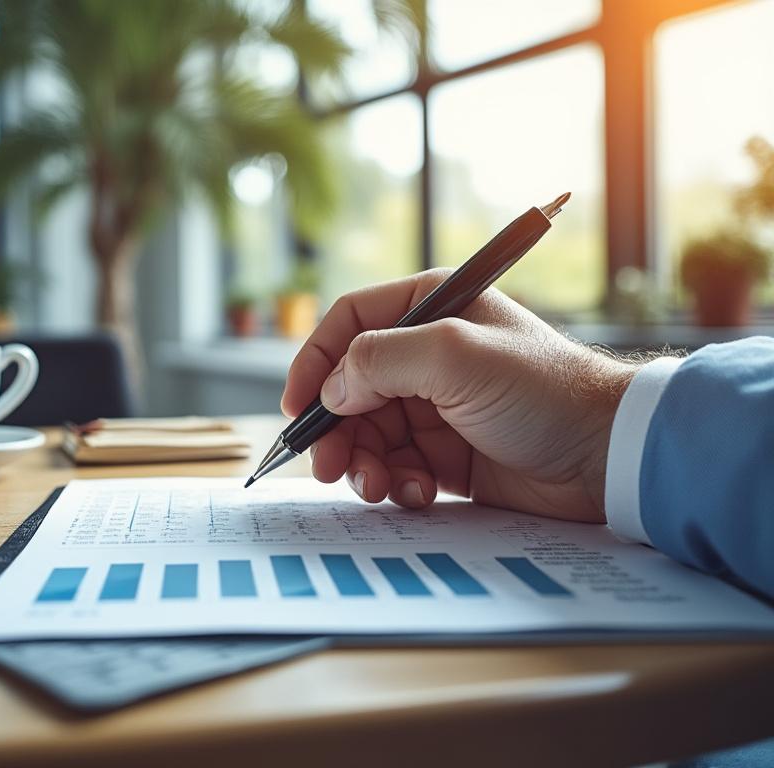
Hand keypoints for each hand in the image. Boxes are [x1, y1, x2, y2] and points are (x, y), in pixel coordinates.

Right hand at [281, 269, 636, 522]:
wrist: (606, 456)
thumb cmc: (543, 390)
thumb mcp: (455, 356)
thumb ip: (380, 360)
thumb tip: (331, 389)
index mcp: (430, 307)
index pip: (349, 324)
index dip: (315, 363)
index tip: (298, 408)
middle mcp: (426, 353)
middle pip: (350, 388)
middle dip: (336, 430)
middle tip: (330, 467)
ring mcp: (435, 405)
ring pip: (368, 433)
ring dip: (363, 463)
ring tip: (379, 487)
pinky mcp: (445, 453)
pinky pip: (396, 466)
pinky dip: (395, 483)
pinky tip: (418, 494)